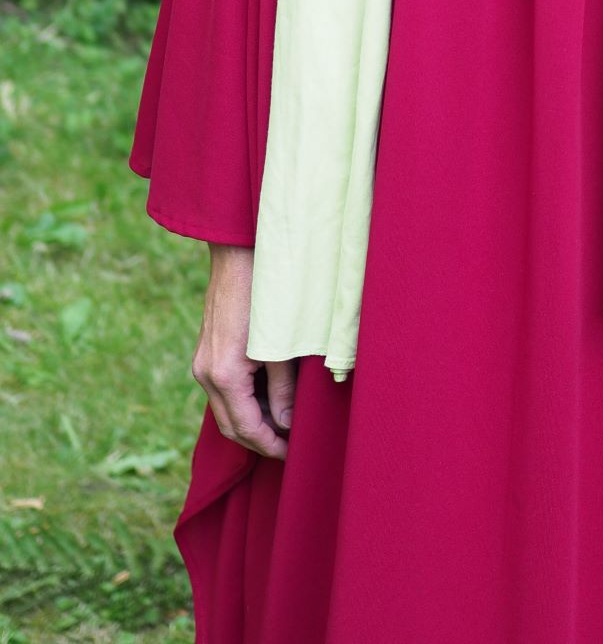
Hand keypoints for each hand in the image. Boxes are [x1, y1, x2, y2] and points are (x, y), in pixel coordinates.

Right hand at [192, 244, 296, 460]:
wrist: (239, 255)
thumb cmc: (266, 297)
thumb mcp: (281, 347)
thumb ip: (282, 389)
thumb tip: (285, 424)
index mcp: (223, 375)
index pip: (245, 428)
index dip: (269, 444)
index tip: (291, 454)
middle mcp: (205, 374)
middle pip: (230, 426)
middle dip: (258, 440)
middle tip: (288, 446)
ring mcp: (202, 363)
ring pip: (225, 409)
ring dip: (251, 420)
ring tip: (282, 423)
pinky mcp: (207, 352)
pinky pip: (223, 390)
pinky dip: (243, 401)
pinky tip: (267, 397)